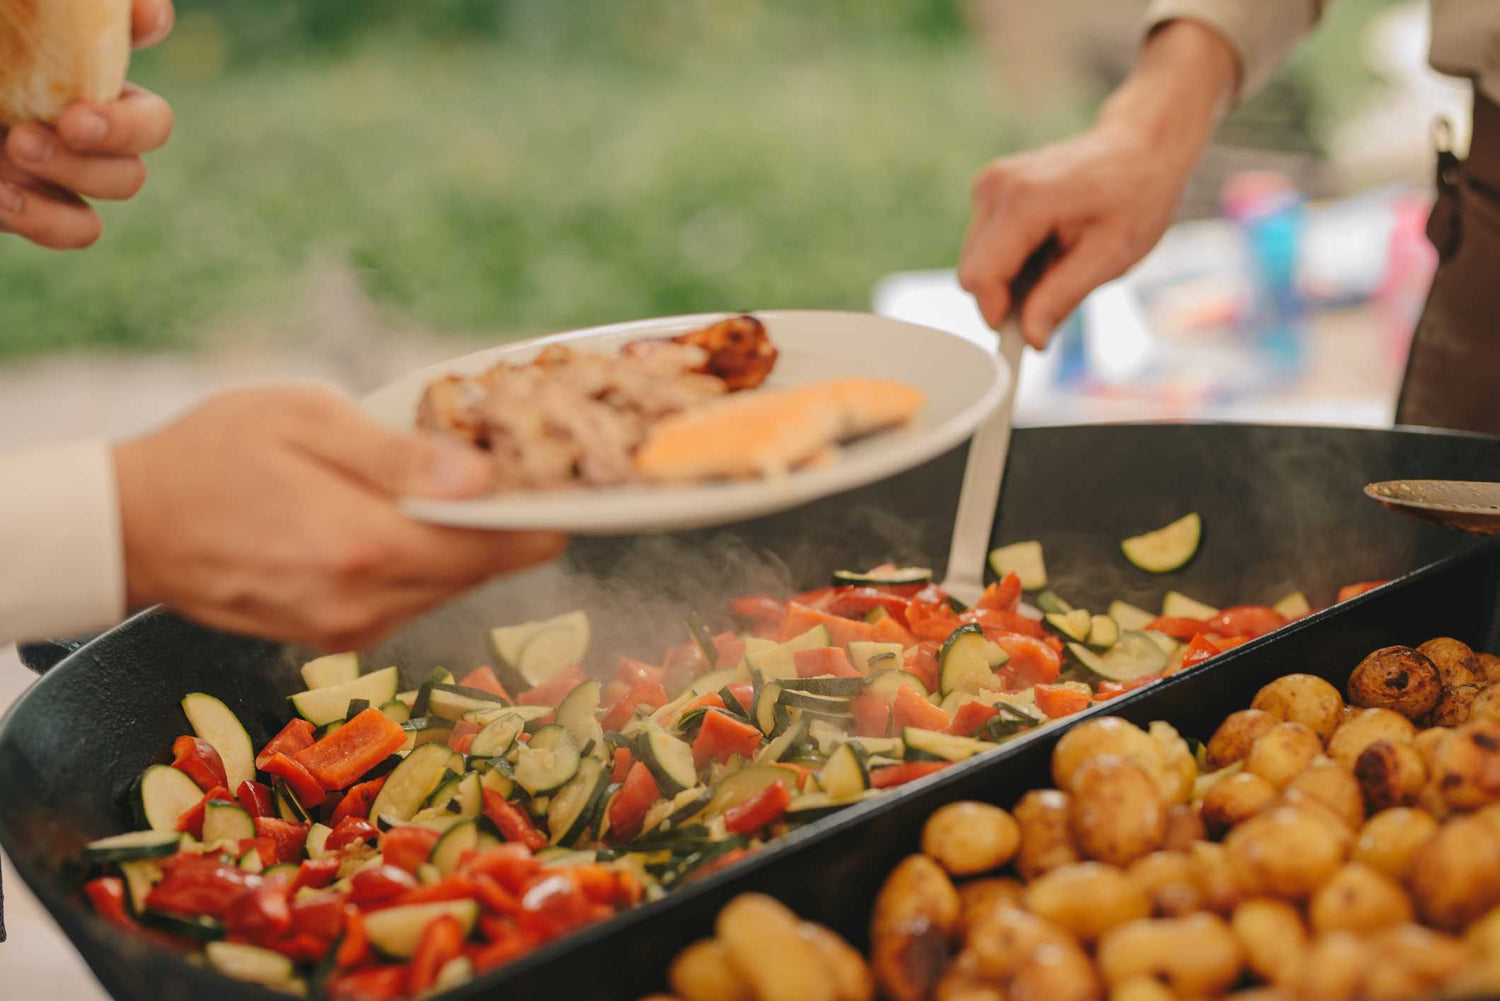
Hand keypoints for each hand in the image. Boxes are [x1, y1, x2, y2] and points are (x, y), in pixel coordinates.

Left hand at [0, 0, 175, 248]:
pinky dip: (47, 218)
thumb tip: (129, 13)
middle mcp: (66, 95)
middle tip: (66, 123)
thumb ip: (29, 7)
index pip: (137, 19)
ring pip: (125, 180)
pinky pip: (79, 227)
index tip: (134, 26)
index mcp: (56, 41)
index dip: (145, 18)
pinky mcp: (28, 209)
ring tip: (14, 151)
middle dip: (124, 127)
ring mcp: (52, 158)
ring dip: (81, 171)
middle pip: (154, 122)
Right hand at [114, 386, 567, 649]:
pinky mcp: (335, 638)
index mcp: (363, 548)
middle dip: (508, 526)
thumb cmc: (212, 454)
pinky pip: (410, 601)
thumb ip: (397, 456)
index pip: (493, 547)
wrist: (128, 527)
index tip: (574, 488)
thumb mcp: (304, 421)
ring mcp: (349, 630)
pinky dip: (425, 563)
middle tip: (525, 472)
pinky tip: (408, 520)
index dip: (543, 518)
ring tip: (463, 488)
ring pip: (448, 588)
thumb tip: (482, 479)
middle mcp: (364, 605)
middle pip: (481, 571)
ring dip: (466, 544)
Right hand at [958, 20, 1237, 346]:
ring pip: (977, 261)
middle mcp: (996, 188)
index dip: (998, 315)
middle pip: (973, 273)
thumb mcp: (1110, 256)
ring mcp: (989, 185)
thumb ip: (1063, 298)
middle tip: (1055, 296)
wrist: (1140, 145)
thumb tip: (1031, 340)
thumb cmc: (1134, 196)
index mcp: (1024, 202)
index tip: (1024, 338)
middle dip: (1006, 297)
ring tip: (1059, 262)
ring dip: (1011, 278)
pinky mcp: (989, 189)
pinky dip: (1012, 259)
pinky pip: (985, 245)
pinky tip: (1048, 246)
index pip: (981, 277)